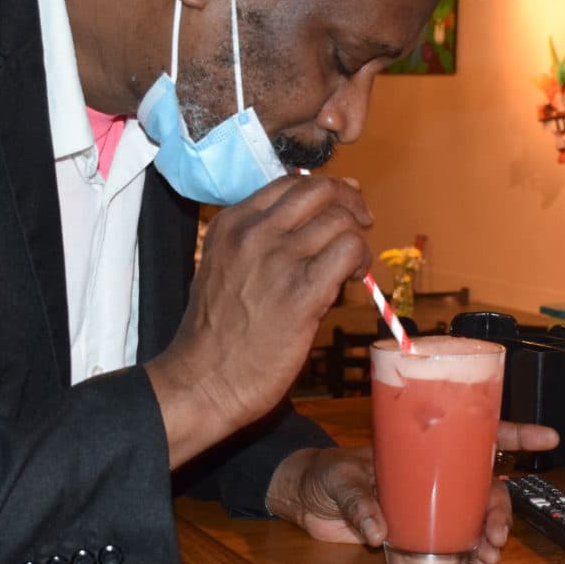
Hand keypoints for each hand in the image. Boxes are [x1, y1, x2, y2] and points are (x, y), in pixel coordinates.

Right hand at [149, 176, 371, 465]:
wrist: (203, 380)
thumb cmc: (216, 333)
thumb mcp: (224, 266)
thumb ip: (258, 242)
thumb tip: (311, 229)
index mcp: (231, 223)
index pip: (291, 183)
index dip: (327, 189)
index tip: (342, 204)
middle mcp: (254, 233)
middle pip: (320, 191)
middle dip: (350, 202)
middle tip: (361, 222)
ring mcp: (278, 260)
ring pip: (340, 220)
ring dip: (357, 238)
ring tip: (353, 264)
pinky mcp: (302, 292)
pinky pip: (349, 252)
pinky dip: (360, 260)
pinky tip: (354, 278)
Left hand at [266, 421, 561, 563]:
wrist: (302, 499)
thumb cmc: (322, 474)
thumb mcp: (339, 480)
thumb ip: (359, 504)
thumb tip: (379, 533)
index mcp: (422, 446)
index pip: (476, 432)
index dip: (515, 435)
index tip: (548, 438)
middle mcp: (433, 471)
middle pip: (484, 483)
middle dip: (502, 508)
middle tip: (497, 535)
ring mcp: (428, 500)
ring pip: (475, 512)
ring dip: (490, 533)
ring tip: (488, 556)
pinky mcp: (417, 527)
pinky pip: (454, 536)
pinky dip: (471, 550)